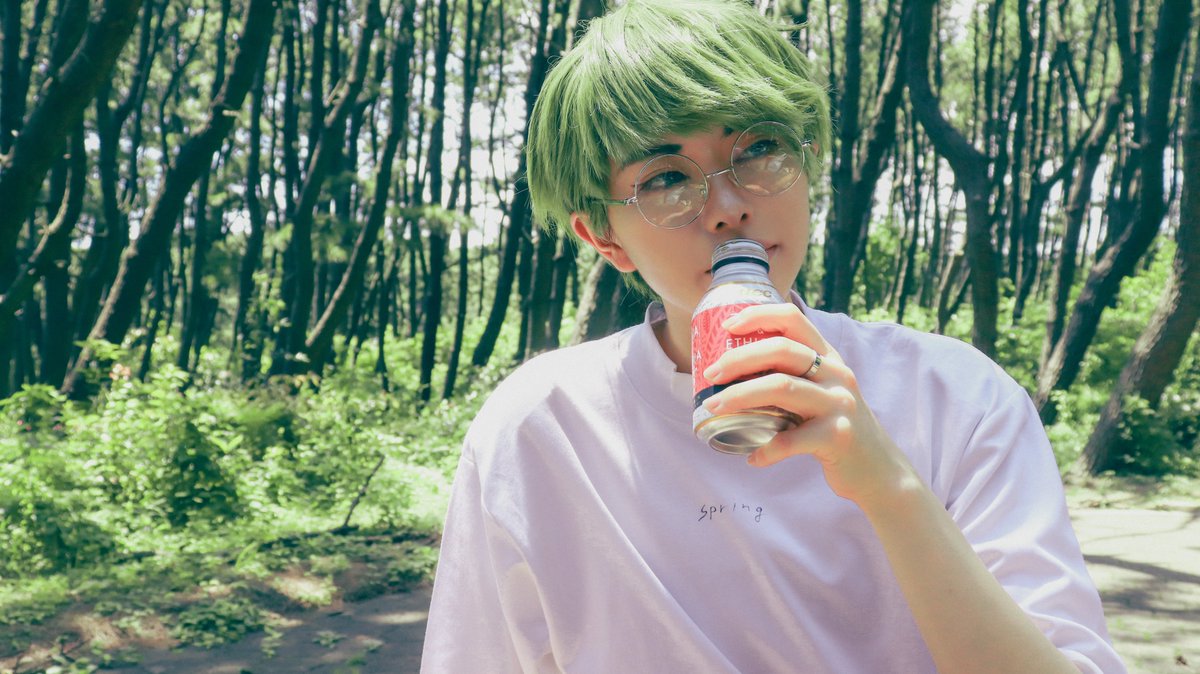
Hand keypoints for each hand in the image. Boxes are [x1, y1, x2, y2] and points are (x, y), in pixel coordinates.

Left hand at [700, 303, 919, 509]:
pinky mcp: (838, 436)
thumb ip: (793, 379)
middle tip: (710, 374)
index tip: (728, 326)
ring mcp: (839, 404)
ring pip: (782, 387)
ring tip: (715, 408)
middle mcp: (836, 374)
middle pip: (782, 350)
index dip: (758, 315)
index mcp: (829, 358)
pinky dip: (767, 450)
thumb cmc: (836, 428)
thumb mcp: (823, 393)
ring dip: (740, 396)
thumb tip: (732, 373)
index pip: (794, 319)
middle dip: (738, 359)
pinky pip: (791, 440)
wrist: (879, 470)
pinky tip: (753, 458)